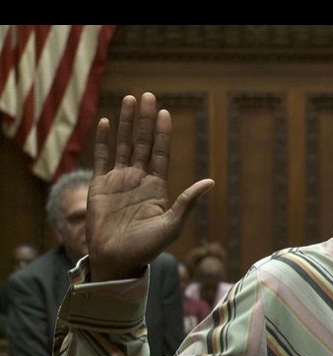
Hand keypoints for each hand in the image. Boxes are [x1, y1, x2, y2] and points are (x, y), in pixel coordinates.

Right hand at [87, 92, 214, 280]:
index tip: (166, 112)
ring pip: (124, 144)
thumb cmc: (147, 247)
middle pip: (144, 142)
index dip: (163, 132)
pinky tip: (106, 122)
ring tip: (130, 99)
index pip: (161, 152)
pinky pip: (102, 158)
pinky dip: (103, 140)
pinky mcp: (100, 186)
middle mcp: (139, 179)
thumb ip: (187, 201)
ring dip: (127, 123)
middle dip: (146, 120)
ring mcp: (119, 180)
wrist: (117, 260)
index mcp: (157, 186)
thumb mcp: (172, 224)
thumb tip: (210, 182)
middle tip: (149, 96)